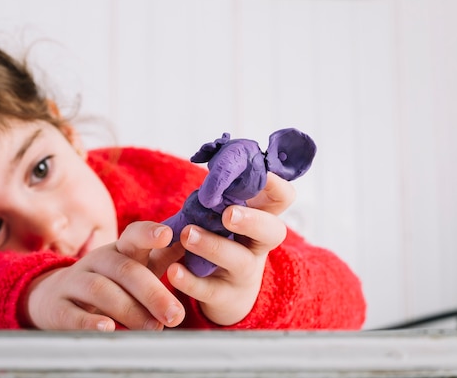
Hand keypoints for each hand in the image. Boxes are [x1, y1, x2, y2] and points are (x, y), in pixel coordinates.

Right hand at [23, 224, 185, 330]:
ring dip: (130, 310)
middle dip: (152, 292)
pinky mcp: (58, 307)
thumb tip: (190, 244)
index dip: (149, 233)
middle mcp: (97, 261)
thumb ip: (161, 257)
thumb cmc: (108, 280)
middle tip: (175, 314)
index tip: (167, 235)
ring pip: (102, 291)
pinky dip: (91, 322)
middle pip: (124, 270)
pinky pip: (73, 313)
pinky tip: (108, 329)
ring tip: (153, 327)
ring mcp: (75, 282)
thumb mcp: (133, 265)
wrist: (54, 297)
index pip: (133, 235)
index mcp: (119, 250)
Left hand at [166, 173, 294, 324]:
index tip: (260, 174)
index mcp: (262, 218)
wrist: (225, 294)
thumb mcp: (225, 216)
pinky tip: (173, 270)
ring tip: (188, 234)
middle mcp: (258, 245)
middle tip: (228, 214)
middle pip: (272, 231)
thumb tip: (208, 159)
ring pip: (238, 260)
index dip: (276, 184)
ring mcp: (244, 273)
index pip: (283, 198)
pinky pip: (209, 289)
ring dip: (213, 245)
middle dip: (252, 220)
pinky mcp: (224, 297)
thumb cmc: (222, 240)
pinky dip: (190, 280)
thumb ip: (220, 193)